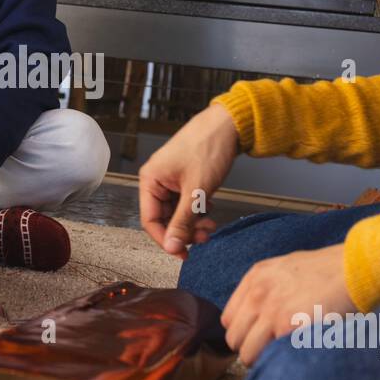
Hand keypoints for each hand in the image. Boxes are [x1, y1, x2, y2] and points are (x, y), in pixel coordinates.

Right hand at [138, 103, 239, 258]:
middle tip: (204, 238)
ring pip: (177, 212)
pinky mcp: (183, 178)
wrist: (228, 125)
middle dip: (184, 230)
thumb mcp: (196, 192)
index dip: (166, 239)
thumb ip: (182, 222)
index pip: (150, 220)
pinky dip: (197, 210)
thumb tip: (172, 247)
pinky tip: (210, 210)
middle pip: (164, 218)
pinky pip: (185, 202)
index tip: (183, 253)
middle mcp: (156, 180)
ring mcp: (170, 179)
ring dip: (193, 222)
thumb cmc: (208, 149)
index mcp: (150, 180)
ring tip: (211, 226)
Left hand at [222, 244, 354, 365]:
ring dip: (264, 360)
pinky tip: (297, 353)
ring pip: (247, 354)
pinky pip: (271, 357)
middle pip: (234, 339)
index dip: (245, 332)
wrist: (357, 268)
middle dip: (251, 348)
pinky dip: (282, 361)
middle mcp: (257, 293)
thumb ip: (268, 288)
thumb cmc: (330, 270)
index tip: (261, 338)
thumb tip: (259, 317)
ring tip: (284, 357)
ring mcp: (271, 310)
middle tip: (273, 351)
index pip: (229, 319)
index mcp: (255, 277)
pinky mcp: (288, 326)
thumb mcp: (288, 267)